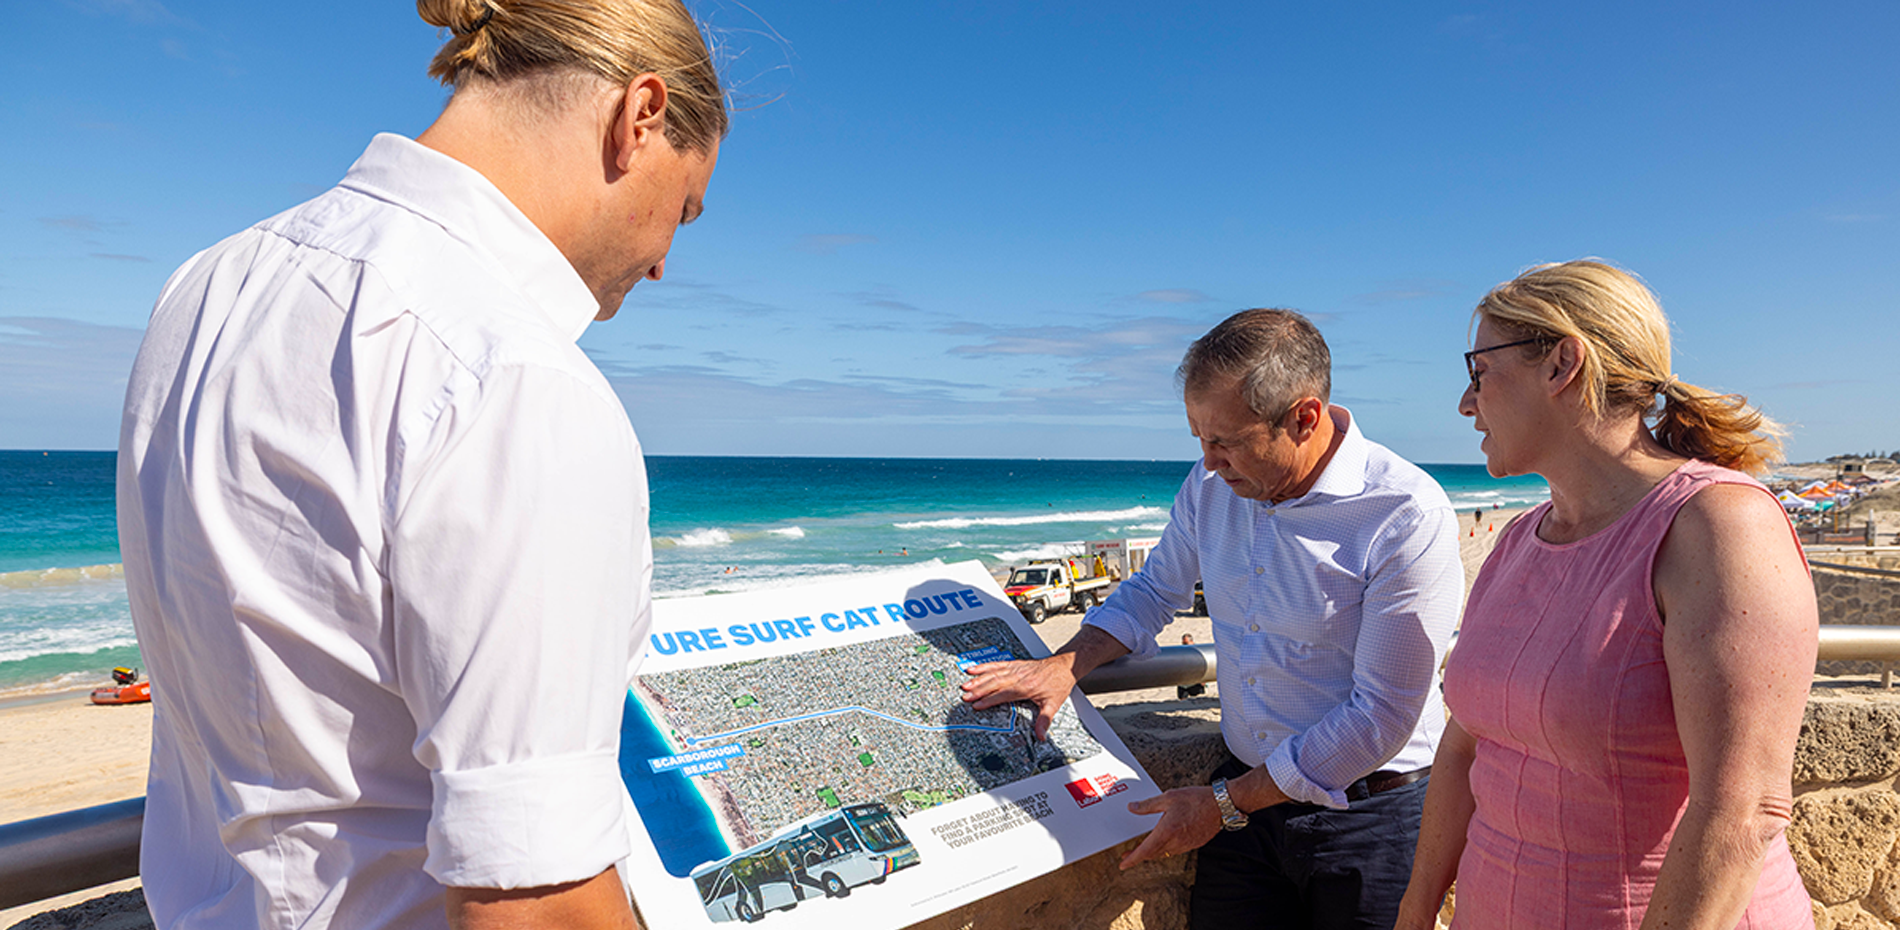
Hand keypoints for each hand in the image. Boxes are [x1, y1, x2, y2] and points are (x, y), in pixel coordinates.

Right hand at [959, 655, 1076, 739]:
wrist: (1064, 666)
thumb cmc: (1058, 683)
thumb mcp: (1053, 704)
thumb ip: (1044, 721)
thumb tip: (1040, 736)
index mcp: (1026, 687)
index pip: (1003, 694)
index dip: (989, 700)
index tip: (977, 705)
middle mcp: (1019, 676)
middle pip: (994, 683)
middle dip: (978, 690)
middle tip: (965, 696)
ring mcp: (1016, 669)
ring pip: (993, 673)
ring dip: (978, 679)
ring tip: (965, 684)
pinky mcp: (1015, 664)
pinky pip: (996, 664)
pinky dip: (983, 666)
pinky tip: (973, 669)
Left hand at [1117, 787, 1223, 869]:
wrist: (1221, 805)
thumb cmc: (1197, 799)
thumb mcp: (1168, 797)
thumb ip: (1148, 805)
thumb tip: (1132, 808)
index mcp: (1166, 831)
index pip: (1145, 850)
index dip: (1132, 859)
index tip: (1123, 865)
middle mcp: (1176, 842)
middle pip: (1153, 854)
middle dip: (1139, 856)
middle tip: (1128, 854)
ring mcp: (1186, 845)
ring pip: (1164, 853)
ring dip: (1153, 852)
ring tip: (1144, 846)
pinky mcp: (1194, 844)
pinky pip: (1175, 850)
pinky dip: (1166, 848)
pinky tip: (1164, 841)